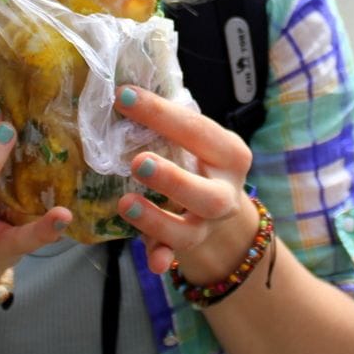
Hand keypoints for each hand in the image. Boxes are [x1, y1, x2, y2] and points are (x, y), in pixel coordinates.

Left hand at [111, 85, 254, 276]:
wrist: (218, 209)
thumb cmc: (197, 159)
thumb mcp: (196, 139)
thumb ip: (168, 124)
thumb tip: (123, 91)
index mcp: (230, 154)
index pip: (197, 130)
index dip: (161, 114)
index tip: (124, 96)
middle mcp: (226, 192)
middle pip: (207, 194)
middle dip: (172, 179)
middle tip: (137, 162)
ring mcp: (208, 224)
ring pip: (188, 230)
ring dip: (156, 219)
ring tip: (125, 203)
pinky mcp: (188, 247)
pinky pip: (174, 257)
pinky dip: (162, 258)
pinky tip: (152, 262)